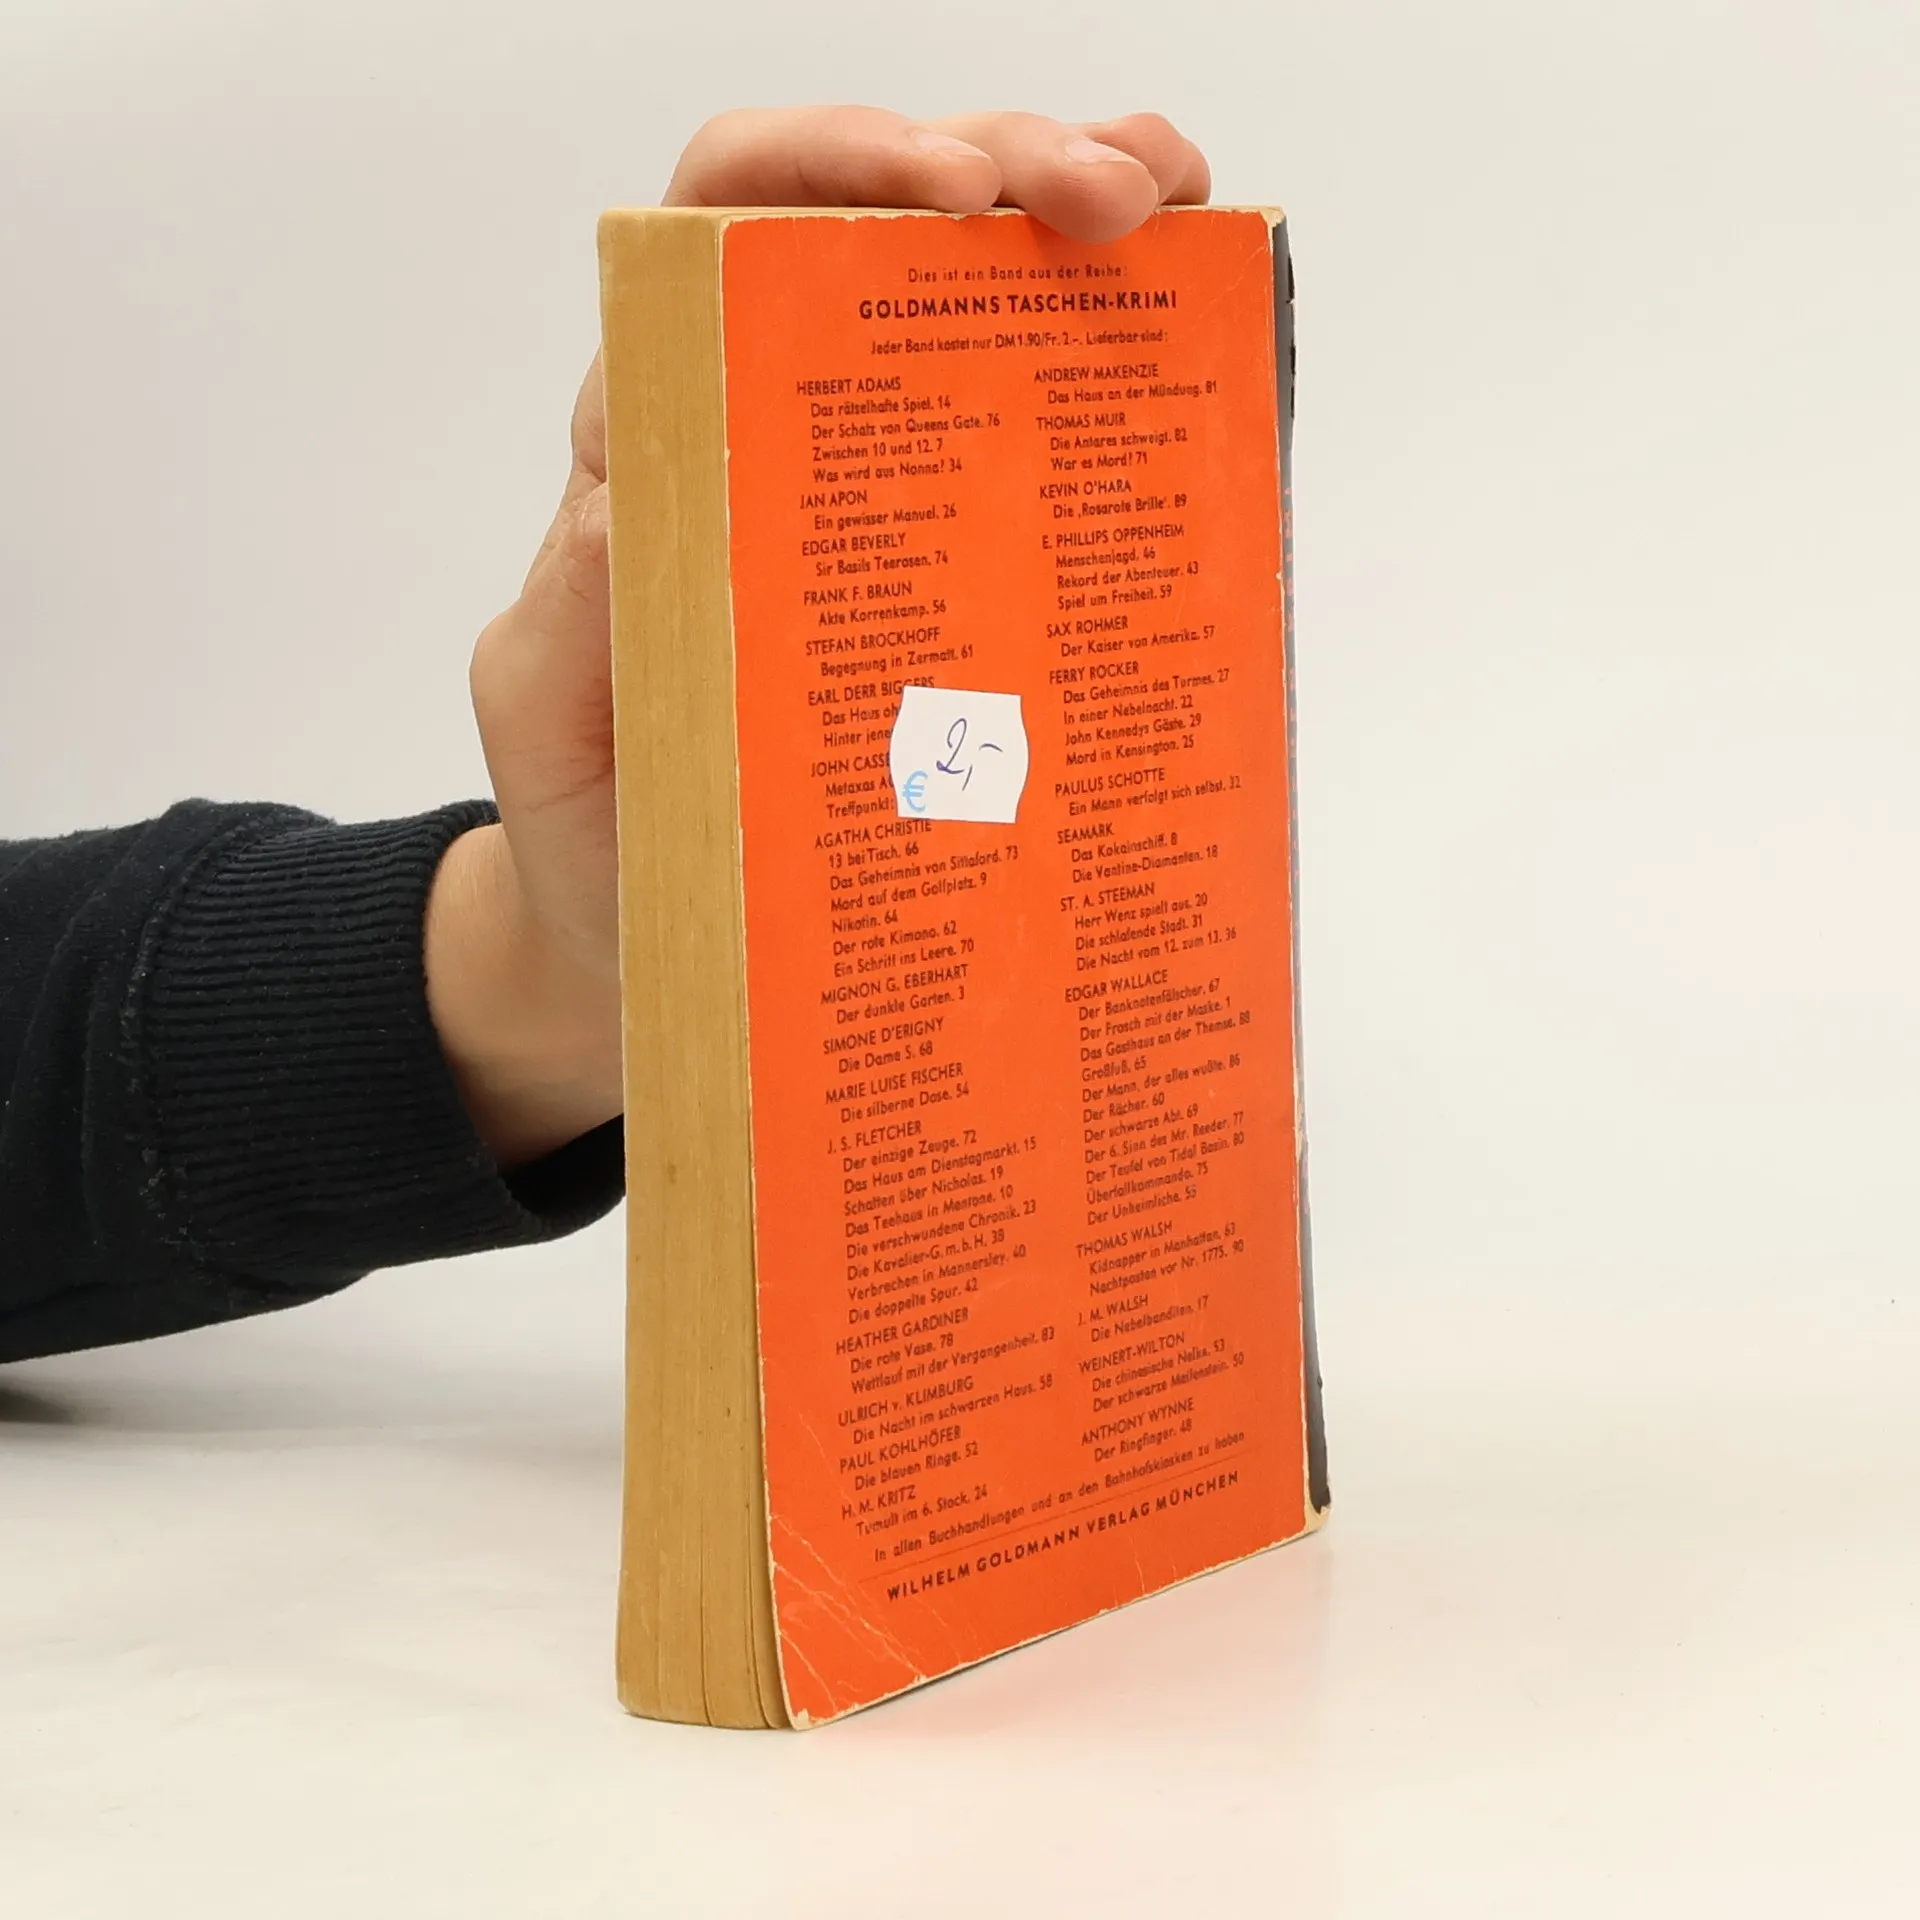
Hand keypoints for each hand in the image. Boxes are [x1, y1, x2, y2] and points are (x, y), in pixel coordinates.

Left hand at [429, 107, 1212, 1167]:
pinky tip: (1193, 325)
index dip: (829, 168)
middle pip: (879, 230)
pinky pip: (1037, 434)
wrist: (647, 932)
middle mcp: (771, 435)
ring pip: (971, 299)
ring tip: (1180, 212)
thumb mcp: (552, 731)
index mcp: (662, 446)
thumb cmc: (596, 830)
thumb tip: (637, 501)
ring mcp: (880, 496)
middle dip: (1004, 164)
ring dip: (1078, 221)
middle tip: (1115, 201)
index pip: (724, 230)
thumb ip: (564, 627)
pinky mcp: (958, 569)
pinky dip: (1116, 360)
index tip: (950, 191)